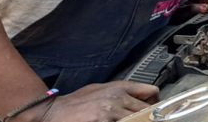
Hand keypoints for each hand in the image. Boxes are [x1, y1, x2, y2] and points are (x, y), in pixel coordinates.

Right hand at [16, 81, 158, 121]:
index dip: (155, 103)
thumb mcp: (101, 89)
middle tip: (146, 119)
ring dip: (138, 121)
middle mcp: (118, 98)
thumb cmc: (76, 103)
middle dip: (148, 117)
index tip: (155, 112)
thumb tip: (140, 99)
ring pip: (137, 119)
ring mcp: (110, 112)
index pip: (151, 92)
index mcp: (119, 88)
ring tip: (133, 120)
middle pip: (147, 110)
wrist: (52, 112)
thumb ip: (122, 92)